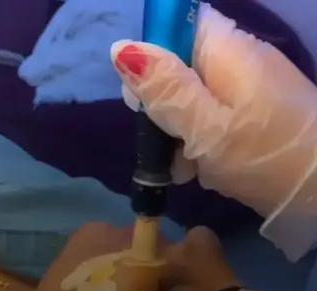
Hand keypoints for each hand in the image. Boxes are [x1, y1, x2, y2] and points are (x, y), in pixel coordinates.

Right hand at [111, 4, 316, 260]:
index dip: (149, 50)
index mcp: (226, 50)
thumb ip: (163, 89)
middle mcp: (239, 59)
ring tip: (183, 168)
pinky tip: (203, 170)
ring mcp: (252, 87)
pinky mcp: (260, 113)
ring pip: (194, 96)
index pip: (177, 23)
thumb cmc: (265, 156)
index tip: (140, 92)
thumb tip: (121, 48)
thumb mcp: (205, 127)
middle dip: (160, 102)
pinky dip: (202, 142)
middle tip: (160, 139)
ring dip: (178, 130)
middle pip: (180, 64)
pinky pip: (216, 117)